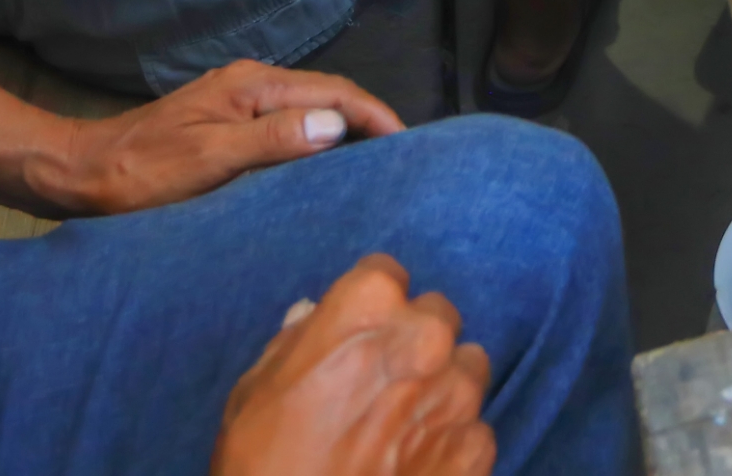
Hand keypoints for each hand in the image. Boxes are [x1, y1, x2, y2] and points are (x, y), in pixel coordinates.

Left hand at [49, 60, 404, 217]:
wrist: (82, 173)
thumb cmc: (142, 172)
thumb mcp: (209, 159)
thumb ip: (272, 139)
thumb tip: (335, 124)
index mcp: (253, 85)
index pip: (335, 92)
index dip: (377, 116)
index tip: (409, 145)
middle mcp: (251, 83)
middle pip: (328, 95)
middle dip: (369, 120)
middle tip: (403, 159)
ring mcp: (238, 101)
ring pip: (310, 109)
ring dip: (344, 130)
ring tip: (374, 164)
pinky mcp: (228, 122)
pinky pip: (288, 124)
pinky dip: (316, 140)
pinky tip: (322, 166)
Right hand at [213, 255, 494, 475]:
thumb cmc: (263, 464)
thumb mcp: (255, 391)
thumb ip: (295, 343)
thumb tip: (311, 316)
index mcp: (368, 306)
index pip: (385, 275)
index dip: (367, 308)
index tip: (356, 335)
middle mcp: (426, 338)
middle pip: (435, 316)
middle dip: (412, 341)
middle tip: (377, 384)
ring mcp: (458, 394)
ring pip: (466, 366)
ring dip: (441, 385)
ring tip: (400, 424)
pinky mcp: (477, 447)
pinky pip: (474, 427)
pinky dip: (451, 440)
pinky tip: (414, 462)